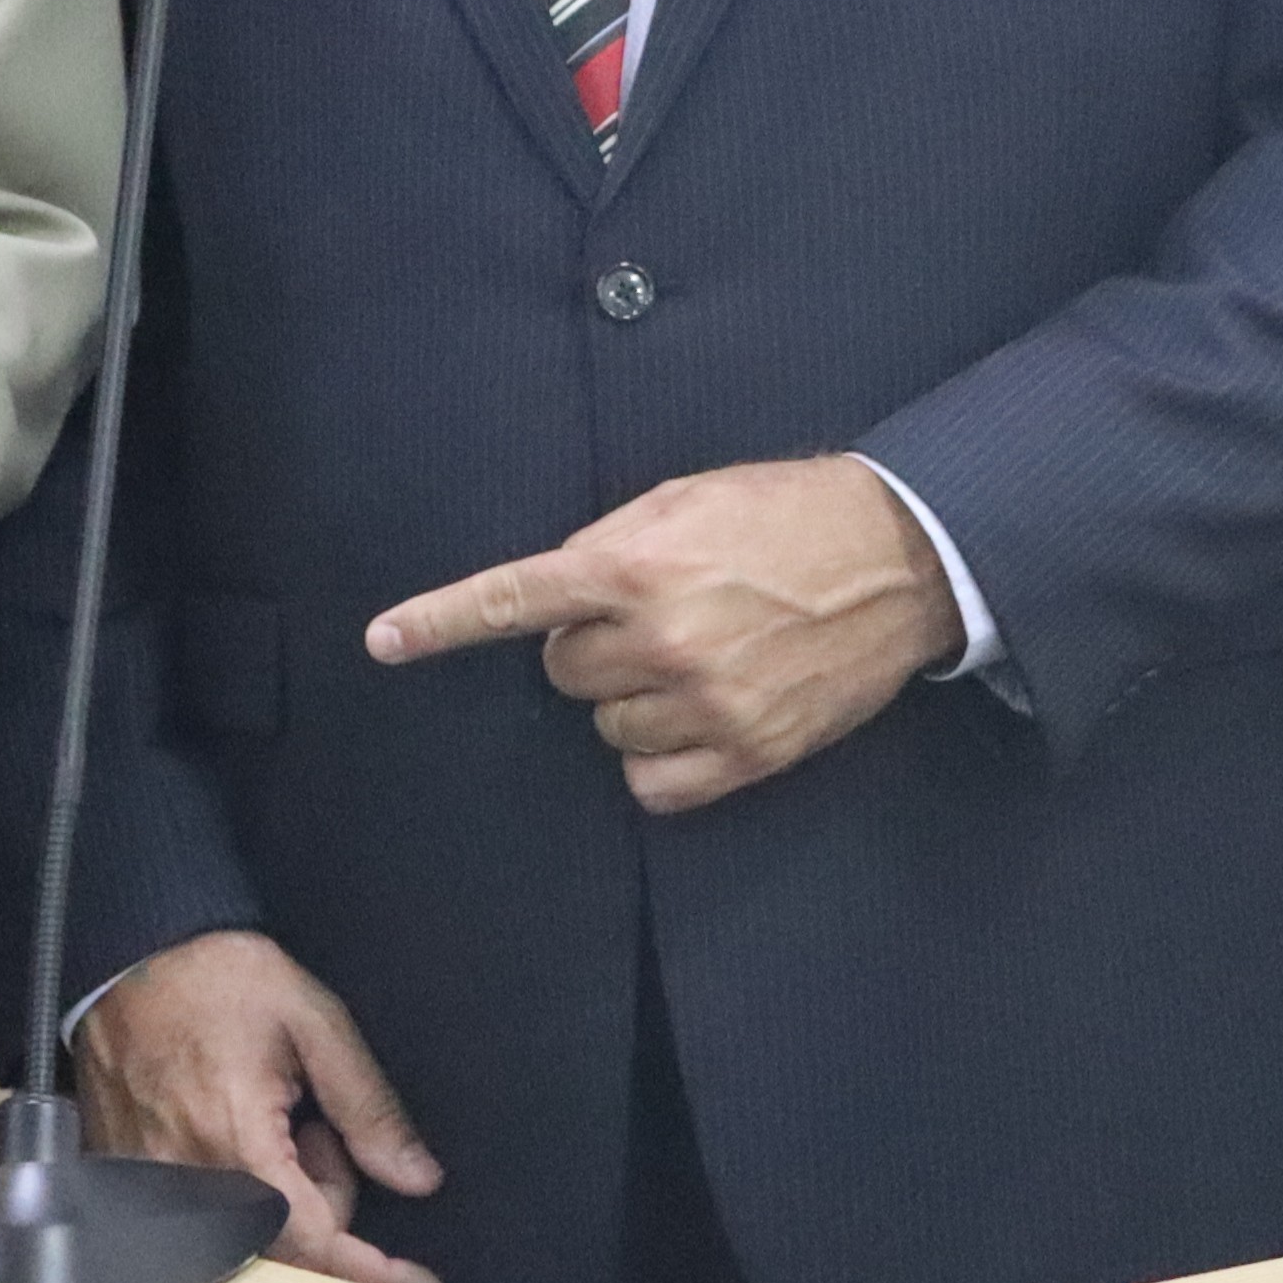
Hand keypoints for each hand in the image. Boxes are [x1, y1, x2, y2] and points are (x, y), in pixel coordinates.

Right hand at [77, 931, 443, 1282]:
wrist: (132, 954)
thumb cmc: (219, 978)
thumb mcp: (314, 1022)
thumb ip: (368, 1106)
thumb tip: (417, 1177)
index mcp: (236, 1138)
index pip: (314, 1239)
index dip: (372, 1270)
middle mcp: (186, 1176)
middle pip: (283, 1246)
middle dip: (326, 1202)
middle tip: (321, 1128)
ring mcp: (150, 1184)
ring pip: (244, 1237)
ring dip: (283, 1196)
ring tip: (278, 1120)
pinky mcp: (128, 1180)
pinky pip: (202, 1221)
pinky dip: (240, 1195)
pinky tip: (238, 1136)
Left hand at [366, 456, 955, 815]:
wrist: (899, 556)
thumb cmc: (787, 515)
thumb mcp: (687, 499)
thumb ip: (610, 545)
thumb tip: (553, 597)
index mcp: (637, 565)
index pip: (516, 600)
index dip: (440, 622)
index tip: (383, 642)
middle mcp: (663, 639)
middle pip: (563, 671)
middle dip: (593, 644)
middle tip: (658, 614)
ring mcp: (706, 703)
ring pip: (607, 727)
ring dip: (634, 697)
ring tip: (701, 655)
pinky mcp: (748, 753)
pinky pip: (652, 783)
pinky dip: (661, 756)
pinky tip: (700, 715)